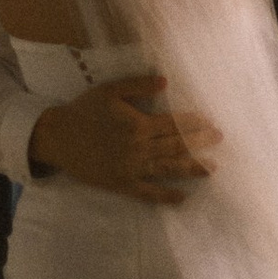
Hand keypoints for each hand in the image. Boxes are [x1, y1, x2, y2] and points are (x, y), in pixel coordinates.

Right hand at [30, 72, 219, 205]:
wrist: (58, 137)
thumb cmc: (84, 111)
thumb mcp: (109, 90)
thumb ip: (138, 85)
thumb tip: (165, 81)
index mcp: (137, 124)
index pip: (173, 124)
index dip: (193, 123)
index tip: (209, 121)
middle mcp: (139, 148)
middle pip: (176, 145)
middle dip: (200, 142)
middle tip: (219, 140)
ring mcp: (132, 168)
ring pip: (168, 169)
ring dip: (191, 168)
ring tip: (211, 168)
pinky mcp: (122, 184)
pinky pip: (148, 193)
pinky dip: (166, 196)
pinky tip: (182, 197)